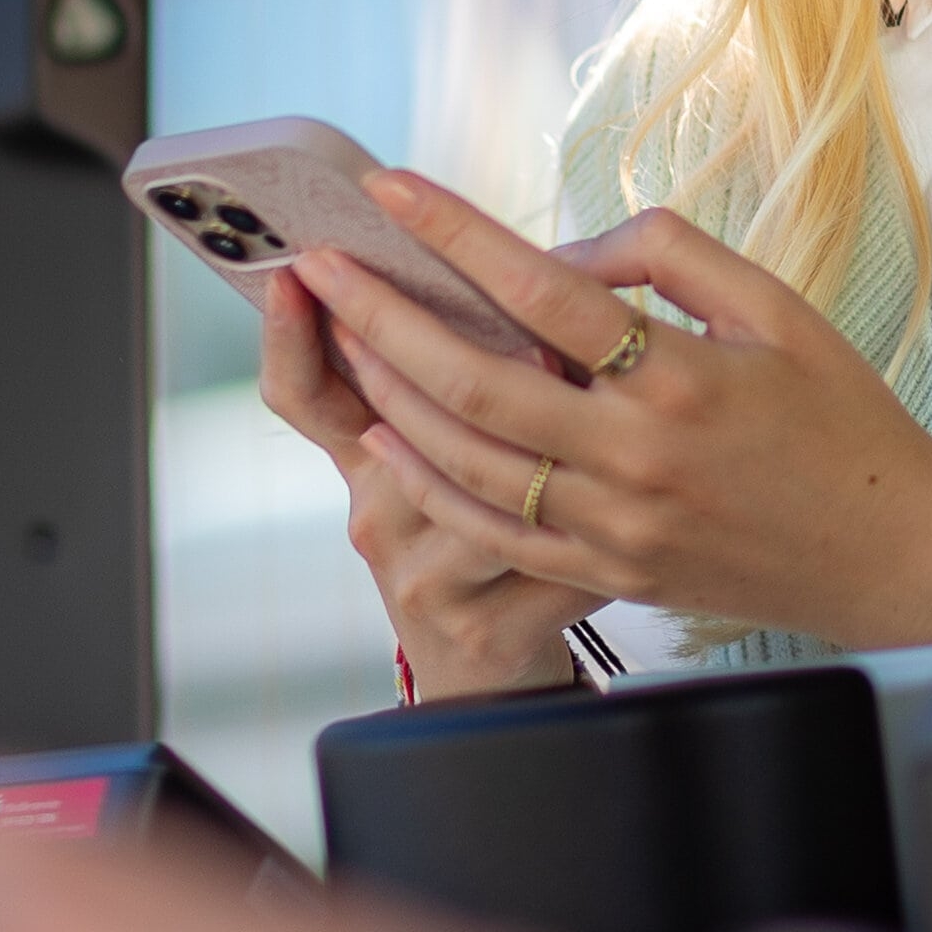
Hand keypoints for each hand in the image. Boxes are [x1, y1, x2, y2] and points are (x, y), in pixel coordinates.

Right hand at [255, 266, 599, 697]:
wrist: (494, 661)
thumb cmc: (489, 530)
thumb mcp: (447, 455)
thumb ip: (458, 379)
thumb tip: (506, 296)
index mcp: (364, 458)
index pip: (302, 394)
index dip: (286, 335)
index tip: (295, 270)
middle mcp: (376, 516)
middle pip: (394, 426)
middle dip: (453, 361)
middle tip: (524, 326)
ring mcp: (420, 579)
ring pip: (482, 491)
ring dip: (549, 443)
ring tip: (591, 393)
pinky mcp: (479, 630)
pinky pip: (550, 566)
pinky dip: (602, 532)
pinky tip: (645, 511)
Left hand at [307, 172, 931, 652]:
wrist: (891, 553)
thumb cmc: (843, 419)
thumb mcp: (781, 308)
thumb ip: (672, 258)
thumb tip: (567, 252)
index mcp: (685, 377)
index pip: (543, 290)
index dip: (456, 233)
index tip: (390, 189)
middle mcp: (638, 456)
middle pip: (475, 381)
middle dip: (383, 316)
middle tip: (321, 264)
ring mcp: (617, 526)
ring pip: (467, 460)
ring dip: (389, 393)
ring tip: (341, 334)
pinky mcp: (610, 574)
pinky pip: (494, 529)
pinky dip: (429, 481)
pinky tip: (388, 435)